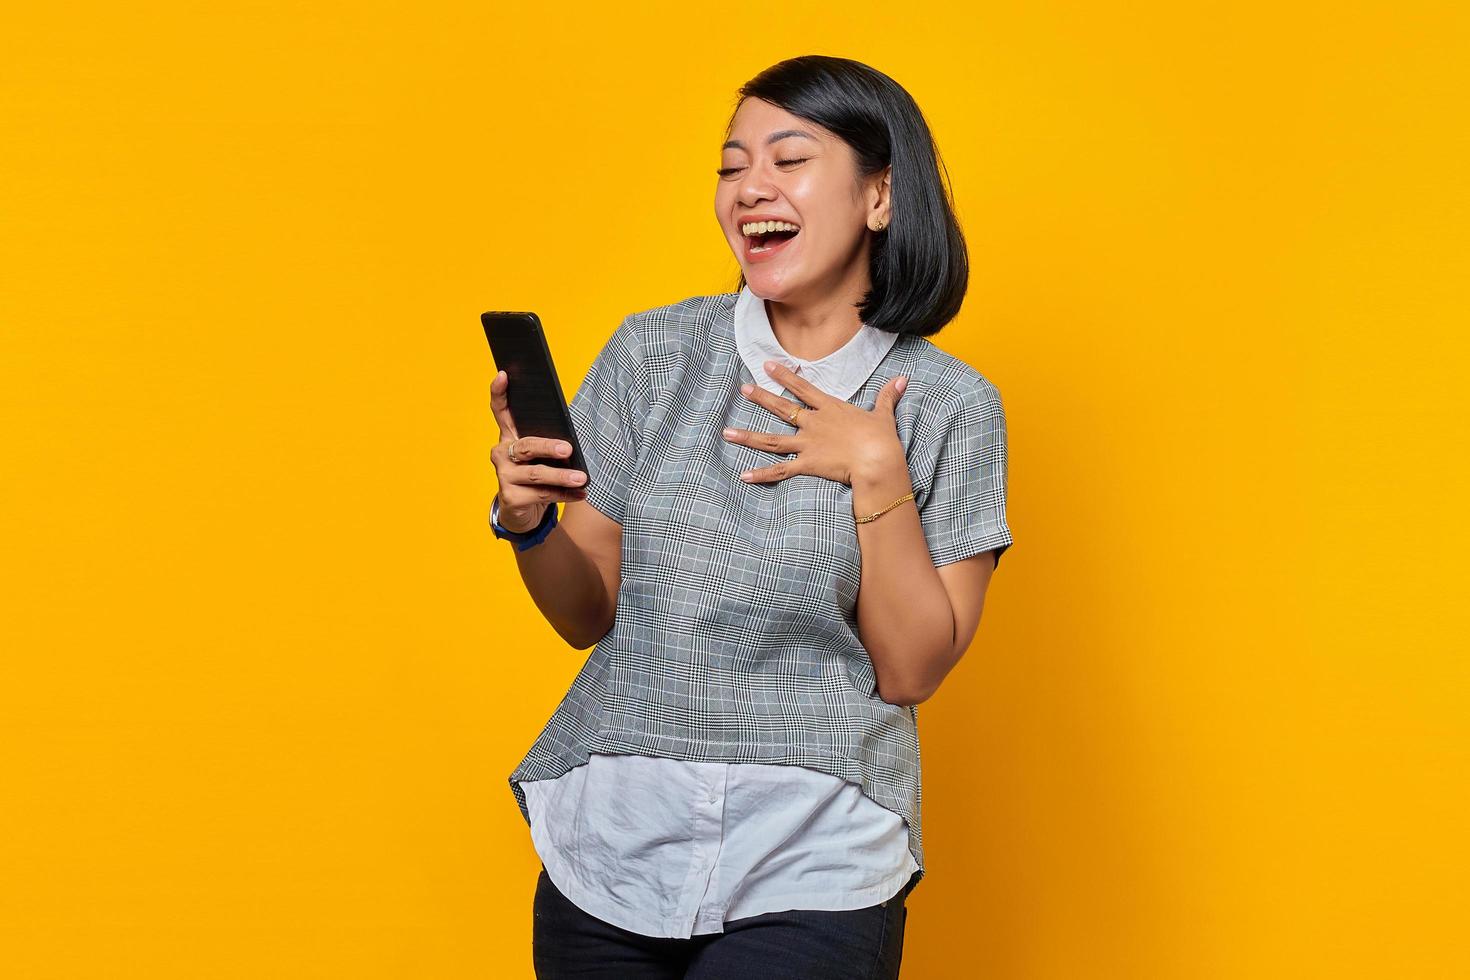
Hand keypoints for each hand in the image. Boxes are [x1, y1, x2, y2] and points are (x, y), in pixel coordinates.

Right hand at [489, 369, 587, 531]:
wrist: (523, 512)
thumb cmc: (537, 475)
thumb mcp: (541, 457)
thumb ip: (550, 445)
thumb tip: (573, 442)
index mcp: (509, 437)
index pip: (500, 411)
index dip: (499, 393)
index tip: (503, 375)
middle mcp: (501, 454)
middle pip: (526, 446)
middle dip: (548, 447)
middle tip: (567, 448)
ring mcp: (504, 476)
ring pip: (537, 474)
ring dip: (562, 476)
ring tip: (582, 478)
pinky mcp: (510, 498)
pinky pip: (542, 494)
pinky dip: (564, 494)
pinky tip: (580, 493)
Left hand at [721, 360, 909, 485]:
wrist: (878, 460)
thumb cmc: (882, 439)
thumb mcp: (884, 414)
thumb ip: (888, 396)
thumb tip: (902, 379)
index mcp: (830, 408)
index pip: (802, 387)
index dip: (784, 376)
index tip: (767, 365)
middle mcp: (814, 423)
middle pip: (782, 408)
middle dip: (761, 398)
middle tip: (743, 389)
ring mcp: (807, 444)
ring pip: (772, 439)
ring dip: (748, 436)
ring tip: (726, 432)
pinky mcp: (807, 464)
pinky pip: (780, 470)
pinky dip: (762, 474)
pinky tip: (743, 476)